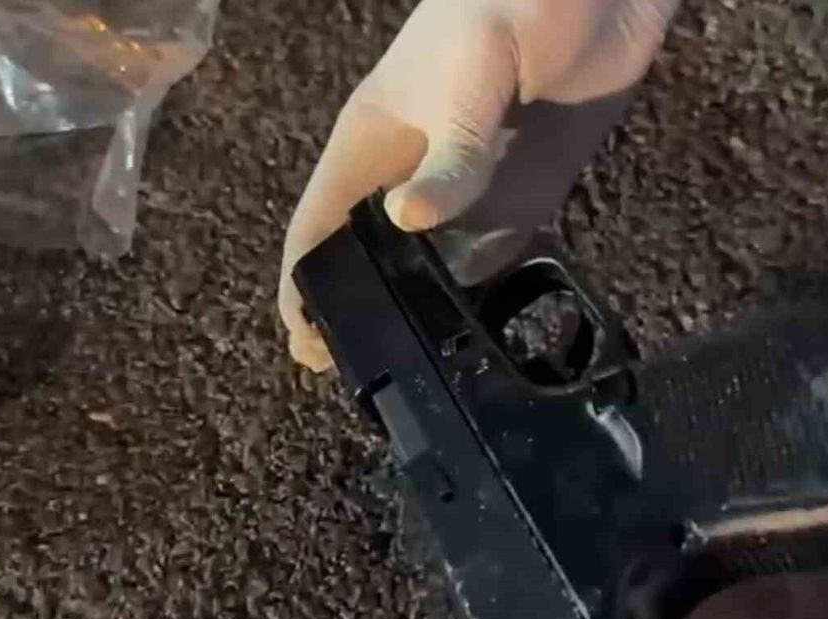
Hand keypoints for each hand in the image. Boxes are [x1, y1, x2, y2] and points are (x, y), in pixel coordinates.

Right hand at [278, 0, 680, 370]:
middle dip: (356, 311)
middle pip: (368, 257)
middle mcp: (412, 177)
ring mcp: (469, 192)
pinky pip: (498, 262)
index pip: (320, 221)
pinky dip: (486, 303)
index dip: (302, 280)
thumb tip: (408, 222)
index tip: (303, 337)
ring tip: (415, 373)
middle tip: (357, 373)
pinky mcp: (524, 198)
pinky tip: (481, 343)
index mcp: (374, 144)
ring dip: (418, 318)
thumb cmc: (506, 8)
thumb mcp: (467, 76)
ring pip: (429, 271)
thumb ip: (447, 152)